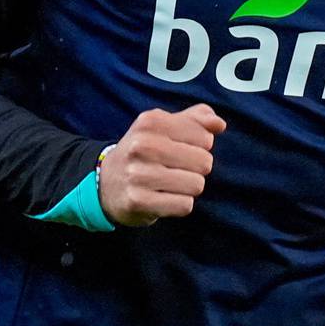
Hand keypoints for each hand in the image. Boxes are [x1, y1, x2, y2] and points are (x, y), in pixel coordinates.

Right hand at [97, 104, 225, 226]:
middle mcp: (142, 145)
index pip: (205, 137)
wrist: (105, 182)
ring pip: (196, 185)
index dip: (199, 147)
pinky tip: (163, 198)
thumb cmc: (143, 152)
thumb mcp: (164, 127)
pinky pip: (184, 205)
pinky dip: (179, 204)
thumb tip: (219, 124)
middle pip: (204, 162)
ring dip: (188, 188)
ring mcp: (138, 174)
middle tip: (174, 170)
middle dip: (195, 169)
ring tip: (168, 184)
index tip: (180, 150)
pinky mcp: (137, 201)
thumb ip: (195, 119)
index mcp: (151, 122)